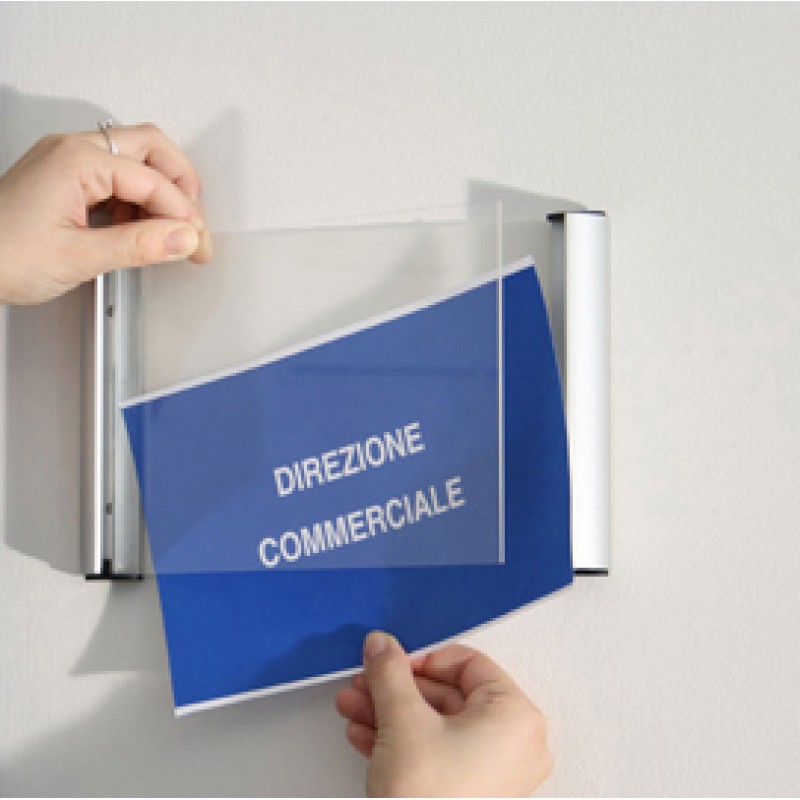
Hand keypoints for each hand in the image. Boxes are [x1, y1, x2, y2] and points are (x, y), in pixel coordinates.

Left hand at [0, 123, 211, 304]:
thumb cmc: (0, 255)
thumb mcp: (78, 257)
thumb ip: (138, 246)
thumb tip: (184, 238)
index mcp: (77, 161)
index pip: (153, 181)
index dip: (184, 215)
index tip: (197, 245)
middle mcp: (72, 151)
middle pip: (150, 148)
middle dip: (181, 186)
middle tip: (195, 223)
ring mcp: (67, 162)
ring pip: (136, 159)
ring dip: (161, 193)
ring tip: (169, 232)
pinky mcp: (65, 179)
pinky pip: (115, 176)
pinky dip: (137, 200)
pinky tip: (139, 229)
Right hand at [336, 632, 552, 796]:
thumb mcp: (402, 721)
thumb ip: (390, 673)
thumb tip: (383, 646)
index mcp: (515, 717)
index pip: (467, 664)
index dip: (422, 659)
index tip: (391, 662)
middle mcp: (514, 745)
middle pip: (447, 696)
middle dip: (396, 689)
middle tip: (365, 682)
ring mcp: (495, 775)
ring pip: (436, 727)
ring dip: (390, 714)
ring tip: (355, 708)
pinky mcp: (473, 795)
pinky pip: (438, 755)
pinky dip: (402, 743)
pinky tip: (366, 737)